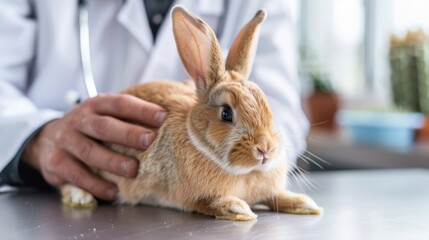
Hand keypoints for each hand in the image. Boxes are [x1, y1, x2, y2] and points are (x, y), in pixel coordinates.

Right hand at [22, 94, 166, 200]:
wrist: (47, 140)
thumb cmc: (92, 125)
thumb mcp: (108, 111)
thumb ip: (141, 106)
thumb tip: (186, 85)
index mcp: (96, 105)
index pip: (120, 103)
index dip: (141, 109)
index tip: (163, 116)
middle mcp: (79, 120)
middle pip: (103, 125)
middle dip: (127, 133)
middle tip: (149, 141)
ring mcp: (65, 141)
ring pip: (88, 151)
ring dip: (111, 161)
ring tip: (133, 170)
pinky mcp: (56, 162)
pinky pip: (76, 175)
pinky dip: (94, 184)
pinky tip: (113, 191)